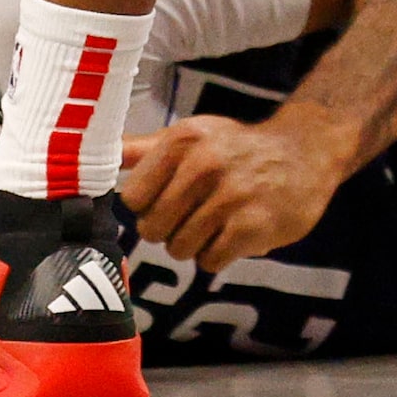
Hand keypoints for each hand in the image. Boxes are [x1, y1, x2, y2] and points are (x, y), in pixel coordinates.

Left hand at [120, 110, 351, 272]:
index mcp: (182, 141)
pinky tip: (231, 235)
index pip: (132, 198)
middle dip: (167, 230)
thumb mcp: (191, 135)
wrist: (304, 152)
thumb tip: (91, 152)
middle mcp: (204, 165)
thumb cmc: (236, 147)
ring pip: (179, 249)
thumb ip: (142, 149)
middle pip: (152, 228)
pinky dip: (216, 256)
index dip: (145, 207)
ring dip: (193, 245)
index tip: (163, 201)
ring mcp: (229, 197)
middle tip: (190, 217)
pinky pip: (209, 262)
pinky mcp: (253, 227)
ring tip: (212, 224)